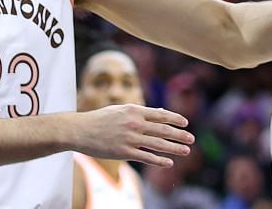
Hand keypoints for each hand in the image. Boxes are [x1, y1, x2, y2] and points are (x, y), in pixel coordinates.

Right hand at [69, 103, 193, 167]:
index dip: (175, 119)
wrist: (79, 130)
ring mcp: (130, 139)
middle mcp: (134, 123)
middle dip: (179, 135)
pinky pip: (146, 157)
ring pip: (158, 144)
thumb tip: (159, 113)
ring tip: (186, 151)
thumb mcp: (120, 109)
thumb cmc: (100, 119)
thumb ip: (139, 112)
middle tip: (191, 138)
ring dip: (174, 148)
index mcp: (134, 110)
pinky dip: (159, 160)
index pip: (160, 115)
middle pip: (163, 130)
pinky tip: (169, 162)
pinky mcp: (124, 153)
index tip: (185, 123)